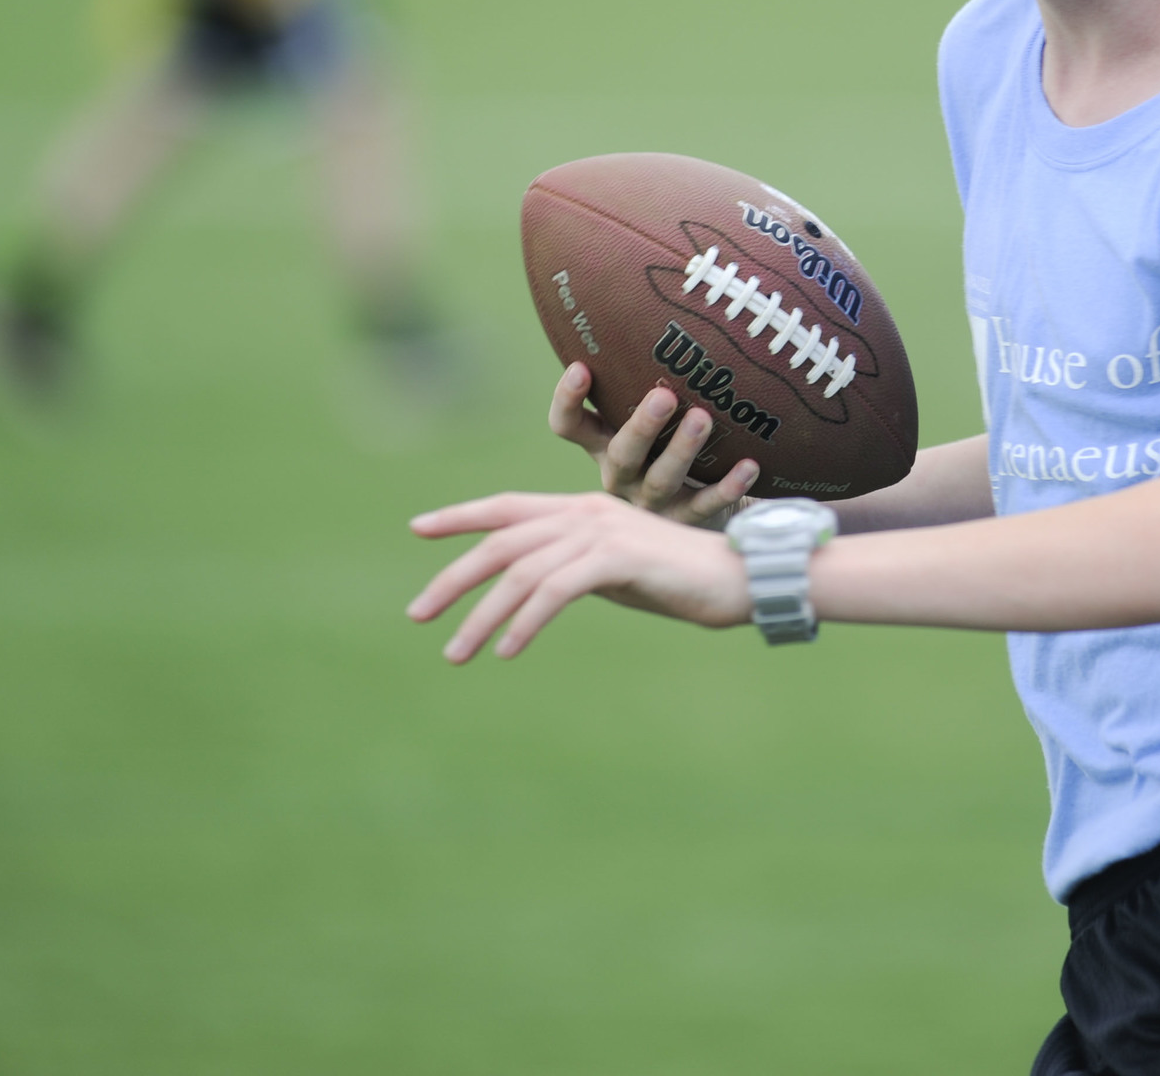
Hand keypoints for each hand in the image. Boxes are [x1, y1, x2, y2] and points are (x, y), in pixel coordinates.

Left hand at [406, 491, 750, 660]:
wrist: (741, 577)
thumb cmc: (682, 579)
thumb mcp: (617, 569)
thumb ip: (576, 568)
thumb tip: (535, 590)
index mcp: (583, 508)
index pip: (508, 506)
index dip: (461, 515)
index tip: (418, 527)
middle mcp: (586, 512)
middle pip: (501, 541)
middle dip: (454, 579)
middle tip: (418, 615)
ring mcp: (602, 531)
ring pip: (522, 572)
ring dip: (482, 616)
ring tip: (457, 654)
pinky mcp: (619, 557)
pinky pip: (556, 590)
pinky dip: (526, 621)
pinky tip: (507, 650)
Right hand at [549, 363, 758, 527]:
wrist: (688, 519)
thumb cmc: (662, 447)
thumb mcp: (641, 418)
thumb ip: (638, 379)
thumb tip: (661, 304)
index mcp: (603, 445)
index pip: (568, 427)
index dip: (568, 400)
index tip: (581, 366)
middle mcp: (620, 475)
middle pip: (621, 453)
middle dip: (641, 425)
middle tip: (664, 395)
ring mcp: (651, 503)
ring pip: (661, 479)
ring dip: (682, 450)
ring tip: (703, 419)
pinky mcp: (684, 521)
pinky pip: (706, 505)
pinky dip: (727, 487)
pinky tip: (749, 465)